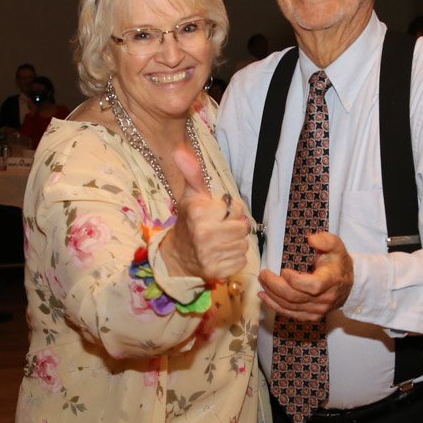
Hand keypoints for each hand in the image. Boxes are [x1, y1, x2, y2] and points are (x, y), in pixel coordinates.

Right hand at [159, 147, 249, 281]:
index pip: (237, 208)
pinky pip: (241, 260)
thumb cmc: (189, 222)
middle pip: (243, 227)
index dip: (230, 210)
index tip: (217, 213)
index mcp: (200, 214)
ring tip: (220, 241)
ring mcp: (211, 256)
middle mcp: (205, 235)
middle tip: (220, 228)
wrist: (178, 256)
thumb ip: (192, 174)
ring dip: (235, 242)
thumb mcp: (191, 196)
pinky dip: (234, 258)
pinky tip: (220, 254)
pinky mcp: (218, 271)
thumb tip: (180, 150)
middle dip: (235, 227)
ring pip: (244, 244)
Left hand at [260, 230, 352, 320]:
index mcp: (331, 280)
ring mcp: (318, 310)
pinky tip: (264, 296)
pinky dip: (275, 305)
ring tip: (262, 282)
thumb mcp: (336, 247)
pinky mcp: (311, 316)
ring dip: (272, 295)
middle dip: (275, 286)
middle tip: (264, 274)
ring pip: (290, 306)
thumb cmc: (338, 264)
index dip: (296, 281)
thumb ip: (326, 240)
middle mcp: (325, 298)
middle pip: (295, 297)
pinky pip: (290, 313)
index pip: (313, 286)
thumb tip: (311, 240)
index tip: (284, 270)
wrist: (348, 285)